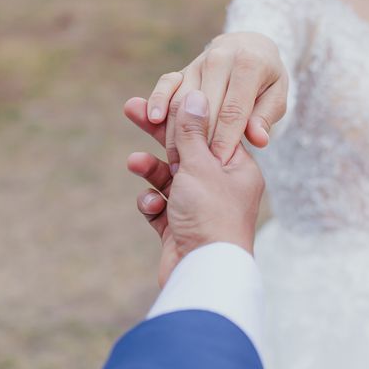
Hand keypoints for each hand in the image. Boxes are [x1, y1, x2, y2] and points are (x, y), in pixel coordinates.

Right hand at [125, 91, 264, 286]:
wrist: (204, 274)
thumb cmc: (211, 217)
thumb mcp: (200, 166)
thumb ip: (192, 131)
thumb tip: (194, 94)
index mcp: (236, 169)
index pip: (209, 130)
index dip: (183, 113)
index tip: (161, 97)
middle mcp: (219, 187)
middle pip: (185, 151)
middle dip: (158, 134)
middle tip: (131, 109)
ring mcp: (198, 208)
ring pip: (169, 179)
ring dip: (150, 170)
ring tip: (133, 162)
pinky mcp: (179, 229)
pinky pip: (160, 207)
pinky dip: (152, 204)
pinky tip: (152, 206)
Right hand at [146, 32, 287, 167]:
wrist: (248, 48)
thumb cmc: (265, 81)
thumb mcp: (276, 97)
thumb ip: (265, 118)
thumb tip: (259, 139)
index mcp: (249, 65)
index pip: (233, 111)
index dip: (225, 140)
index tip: (220, 165)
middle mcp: (220, 58)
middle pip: (204, 109)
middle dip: (198, 143)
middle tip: (196, 173)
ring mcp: (198, 63)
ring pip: (182, 101)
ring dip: (175, 134)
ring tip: (176, 163)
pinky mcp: (182, 69)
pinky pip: (166, 85)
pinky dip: (156, 101)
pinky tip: (153, 121)